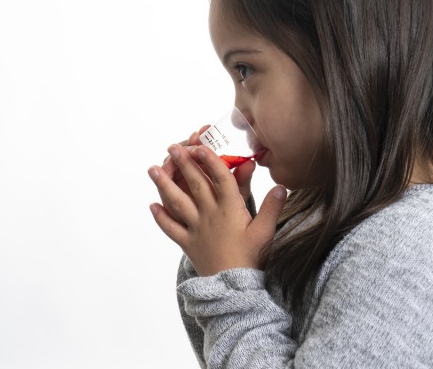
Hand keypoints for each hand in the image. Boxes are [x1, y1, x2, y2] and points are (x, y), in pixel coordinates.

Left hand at [148, 144, 286, 275]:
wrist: (232, 287)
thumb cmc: (251, 258)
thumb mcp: (265, 232)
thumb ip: (271, 207)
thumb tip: (280, 186)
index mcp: (229, 209)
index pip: (220, 179)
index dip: (210, 161)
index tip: (200, 146)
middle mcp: (210, 215)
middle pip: (195, 184)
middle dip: (183, 164)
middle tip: (172, 148)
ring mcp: (196, 228)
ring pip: (177, 202)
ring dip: (164, 184)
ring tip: (153, 169)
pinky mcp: (188, 243)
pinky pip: (171, 228)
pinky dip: (161, 217)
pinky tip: (152, 206)